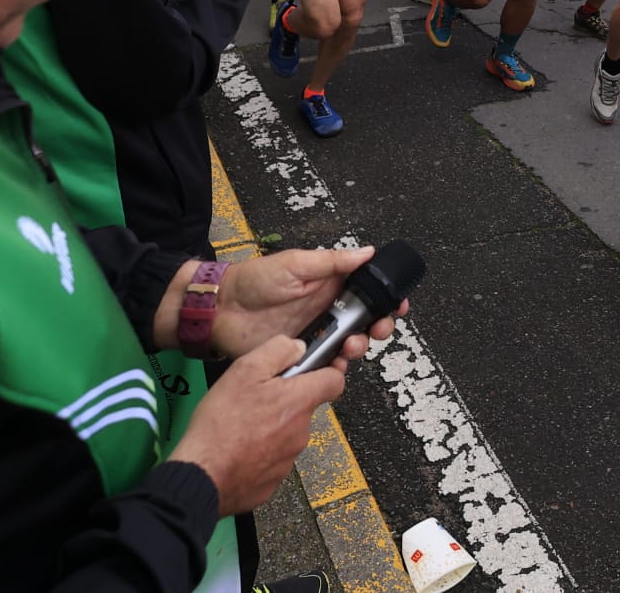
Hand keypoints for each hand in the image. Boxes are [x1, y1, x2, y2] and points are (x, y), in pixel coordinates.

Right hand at [168, 335, 349, 516]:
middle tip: (254, 398)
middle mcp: (301, 432)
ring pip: (287, 433)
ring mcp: (288, 459)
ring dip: (270, 426)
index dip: (327, 370)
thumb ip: (278, 351)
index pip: (335, 381)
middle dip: (285, 400)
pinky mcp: (273, 480)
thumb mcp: (245, 370)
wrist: (203, 475)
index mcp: (299, 402)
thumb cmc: (222, 422)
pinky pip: (271, 458)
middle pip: (304, 407)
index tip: (312, 368)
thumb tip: (298, 348)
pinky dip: (259, 451)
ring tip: (240, 424)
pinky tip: (236, 447)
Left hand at [211, 245, 402, 358]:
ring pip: (351, 343)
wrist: (221, 311)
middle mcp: (327, 309)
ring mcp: (316, 333)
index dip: (386, 297)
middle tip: (379, 329)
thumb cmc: (255, 281)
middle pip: (366, 320)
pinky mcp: (302, 355)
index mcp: (329, 283)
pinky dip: (337, 367)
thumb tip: (368, 252)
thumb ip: (333, 262)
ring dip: (360, 346)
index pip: (367, 289)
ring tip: (351, 345)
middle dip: (380, 325)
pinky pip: (327, 364)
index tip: (398, 305)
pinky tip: (335, 363)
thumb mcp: (296, 264)